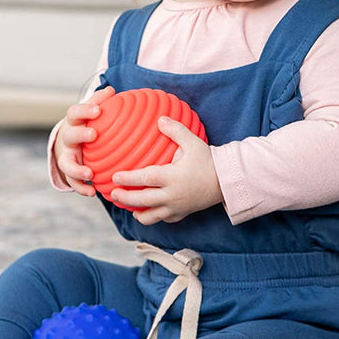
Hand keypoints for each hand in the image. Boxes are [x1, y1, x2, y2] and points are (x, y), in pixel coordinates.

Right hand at [52, 86, 114, 195]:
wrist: (69, 143)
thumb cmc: (86, 124)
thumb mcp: (90, 112)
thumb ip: (100, 102)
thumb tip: (112, 90)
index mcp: (74, 122)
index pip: (75, 112)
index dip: (85, 110)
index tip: (98, 110)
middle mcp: (68, 139)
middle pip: (70, 135)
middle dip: (80, 135)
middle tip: (93, 135)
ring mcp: (66, 156)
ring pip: (66, 164)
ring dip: (77, 170)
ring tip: (89, 174)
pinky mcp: (69, 172)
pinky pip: (72, 183)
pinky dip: (81, 188)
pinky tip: (92, 193)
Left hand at [109, 116, 223, 223]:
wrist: (226, 182)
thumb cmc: (208, 161)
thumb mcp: (193, 142)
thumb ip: (176, 130)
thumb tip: (160, 119)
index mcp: (172, 177)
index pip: (145, 178)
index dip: (128, 178)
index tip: (115, 177)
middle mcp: (172, 195)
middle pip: (142, 200)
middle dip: (125, 198)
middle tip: (112, 194)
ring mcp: (176, 207)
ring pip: (151, 216)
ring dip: (137, 212)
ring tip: (127, 206)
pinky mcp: (182, 214)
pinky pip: (163, 220)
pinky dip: (152, 217)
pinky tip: (146, 211)